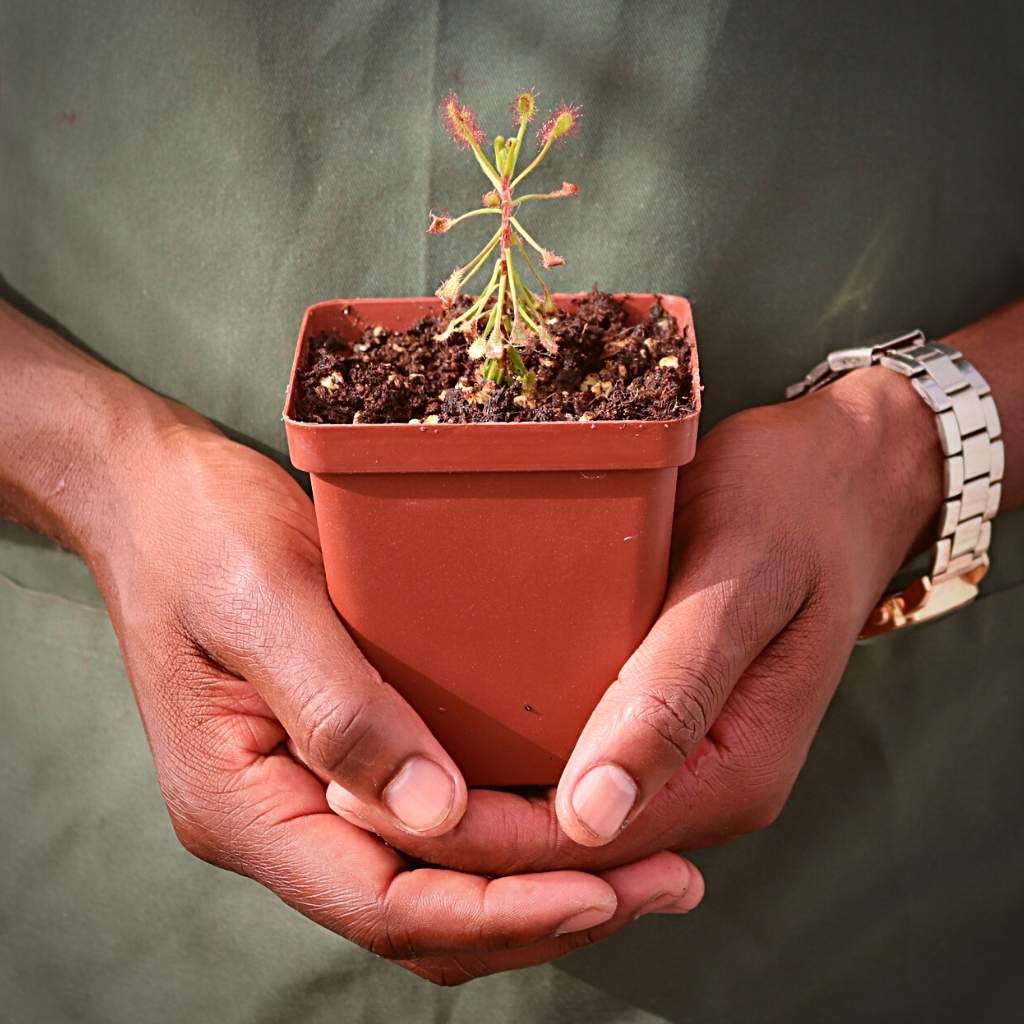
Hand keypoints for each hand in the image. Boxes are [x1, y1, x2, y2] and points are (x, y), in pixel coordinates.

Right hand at [88, 410, 703, 981]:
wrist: (158, 498)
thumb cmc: (199, 535)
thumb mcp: (259, 601)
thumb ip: (336, 709)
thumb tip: (435, 812)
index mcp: (243, 804)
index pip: (384, 904)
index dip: (499, 908)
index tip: (603, 886)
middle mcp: (278, 820)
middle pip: (422, 916)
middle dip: (542, 910)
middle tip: (663, 883)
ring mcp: (310, 792)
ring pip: (433, 886)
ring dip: (536, 884)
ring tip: (646, 866)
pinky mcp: (340, 756)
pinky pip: (431, 828)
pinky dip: (506, 836)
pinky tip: (576, 806)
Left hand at [321, 366, 942, 871]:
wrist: (839, 474)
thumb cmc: (791, 505)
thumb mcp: (737, 581)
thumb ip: (673, 692)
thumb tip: (593, 815)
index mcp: (731, 771)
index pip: (583, 845)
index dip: (477, 834)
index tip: (373, 800)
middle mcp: (703, 784)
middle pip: (561, 846)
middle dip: (456, 829)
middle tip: (341, 788)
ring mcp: (678, 755)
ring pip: (557, 815)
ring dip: (470, 800)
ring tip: (367, 768)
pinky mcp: (656, 718)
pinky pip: (569, 765)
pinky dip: (504, 760)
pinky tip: (436, 725)